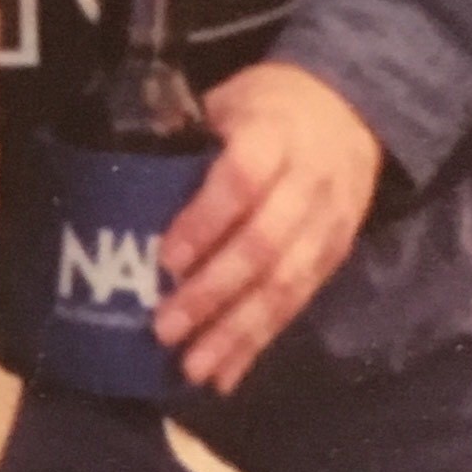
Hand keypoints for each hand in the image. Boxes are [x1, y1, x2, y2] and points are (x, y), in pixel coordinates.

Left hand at [154, 61, 380, 393]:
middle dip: (212, 293)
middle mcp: (306, 185)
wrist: (353, 108)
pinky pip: (298, 304)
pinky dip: (261, 341)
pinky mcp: (335, 257)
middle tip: (164, 328)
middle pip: (263, 247)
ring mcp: (326, 226)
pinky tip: (228, 371)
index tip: (166, 259)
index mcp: (273, 136)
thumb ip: (185, 136)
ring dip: (236, 332)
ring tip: (194, 367)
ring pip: (285, 286)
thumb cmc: (268, 104)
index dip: (204, 222)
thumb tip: (118, 176)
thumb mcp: (226, 100)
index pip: (240, 182)